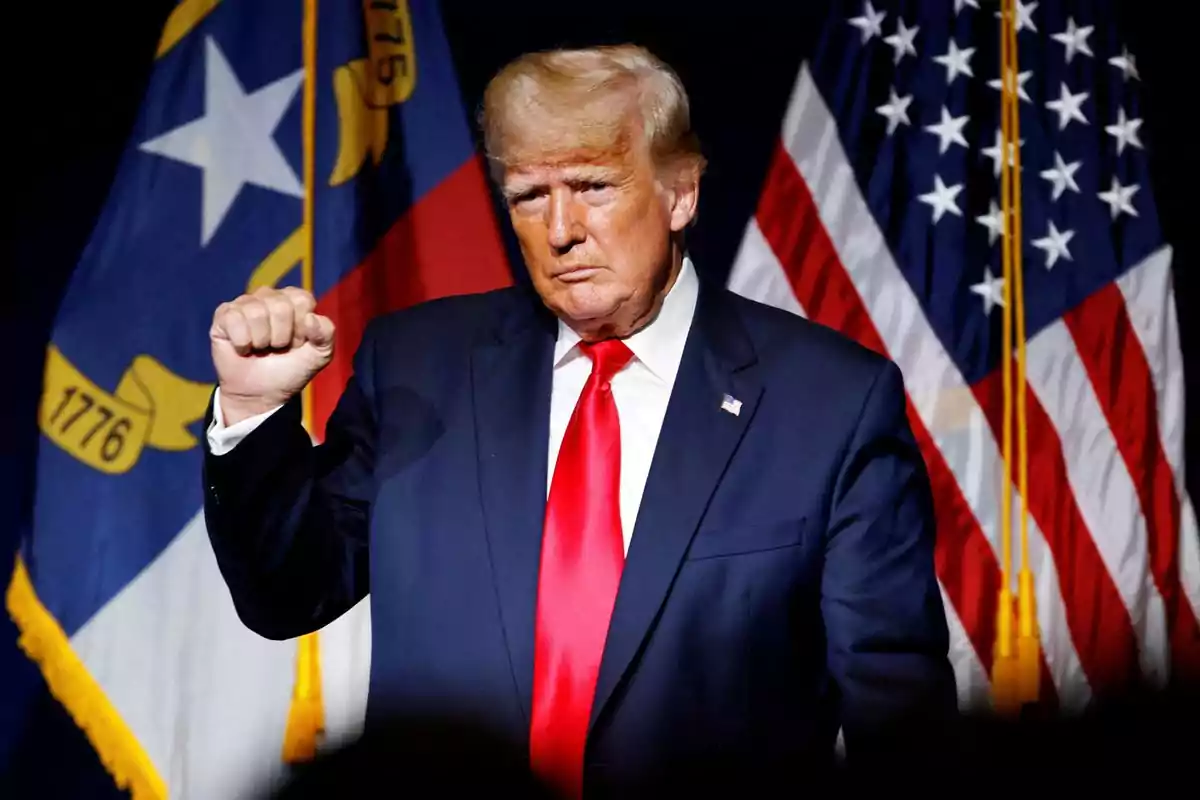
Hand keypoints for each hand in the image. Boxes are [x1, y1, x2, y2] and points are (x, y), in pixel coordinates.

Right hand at [210, 286, 334, 424]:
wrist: (260, 394)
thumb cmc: (289, 371)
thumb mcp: (319, 356)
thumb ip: (326, 335)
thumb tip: (311, 317)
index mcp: (295, 300)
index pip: (302, 300)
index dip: (301, 328)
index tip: (297, 344)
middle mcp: (270, 296)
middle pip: (280, 306)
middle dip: (281, 337)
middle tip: (277, 348)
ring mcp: (245, 303)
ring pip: (256, 312)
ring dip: (261, 340)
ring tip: (260, 348)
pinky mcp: (224, 314)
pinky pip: (234, 319)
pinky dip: (242, 342)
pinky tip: (243, 348)